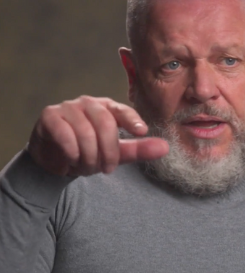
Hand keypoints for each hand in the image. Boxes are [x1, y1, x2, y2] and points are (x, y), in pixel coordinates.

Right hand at [27, 96, 168, 176]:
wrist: (55, 160)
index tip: (142, 131)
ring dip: (89, 156)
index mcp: (107, 108)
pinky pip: (64, 133)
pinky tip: (72, 159)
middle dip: (109, 151)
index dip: (132, 120)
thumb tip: (166, 148)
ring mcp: (68, 107)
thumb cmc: (89, 152)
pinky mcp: (50, 116)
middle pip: (105, 123)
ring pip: (85, 131)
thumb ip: (139, 149)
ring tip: (87, 167)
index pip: (122, 110)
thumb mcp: (117, 153)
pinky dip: (71, 150)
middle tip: (107, 169)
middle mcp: (88, 103)